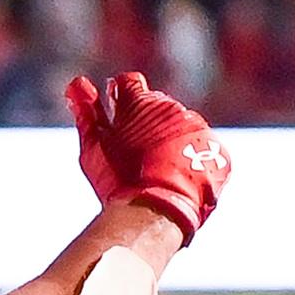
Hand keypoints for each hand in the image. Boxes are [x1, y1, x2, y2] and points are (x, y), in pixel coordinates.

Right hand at [67, 71, 230, 243]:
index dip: (121, 96)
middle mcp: (173, 109)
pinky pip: (205, 153)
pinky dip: (194, 163)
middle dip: (147, 123)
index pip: (130, 83)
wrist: (156, 211)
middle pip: (158, 108)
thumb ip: (85, 112)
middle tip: (135, 154)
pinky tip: (180, 182)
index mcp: (141, 102)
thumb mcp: (94, 146)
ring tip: (158, 172)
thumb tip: (75, 83)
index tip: (117, 111)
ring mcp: (199, 130)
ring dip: (171, 143)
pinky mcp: (219, 153)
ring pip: (183, 130)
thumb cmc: (119, 178)